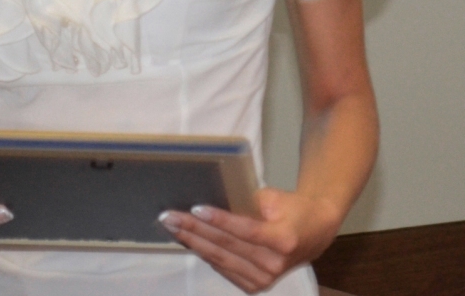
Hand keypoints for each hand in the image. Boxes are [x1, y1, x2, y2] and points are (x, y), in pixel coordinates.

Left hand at [159, 187, 339, 293]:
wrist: (315, 233)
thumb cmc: (293, 209)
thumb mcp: (276, 198)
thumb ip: (248, 202)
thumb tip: (215, 199)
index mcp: (282, 240)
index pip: (244, 231)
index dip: (219, 220)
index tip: (195, 208)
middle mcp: (273, 265)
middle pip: (226, 246)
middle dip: (195, 230)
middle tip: (170, 216)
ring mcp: (264, 280)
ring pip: (220, 259)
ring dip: (193, 242)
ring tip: (172, 227)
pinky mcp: (255, 286)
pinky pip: (223, 268)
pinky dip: (204, 253)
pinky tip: (188, 240)